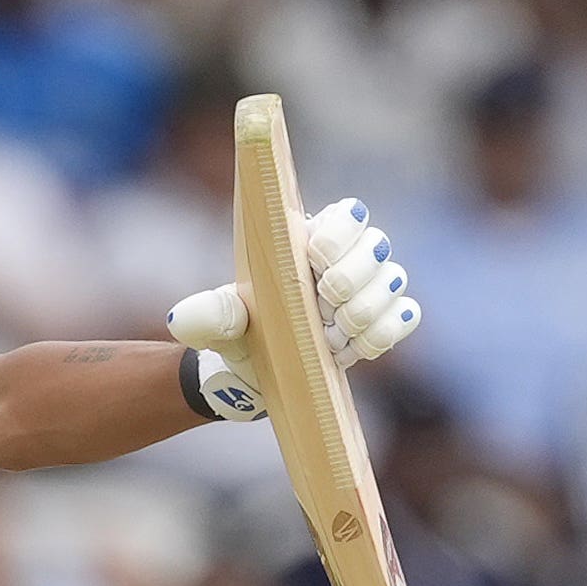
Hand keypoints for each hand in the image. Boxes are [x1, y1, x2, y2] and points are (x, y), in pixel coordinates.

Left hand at [169, 199, 422, 421]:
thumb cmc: (240, 331)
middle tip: (324, 310)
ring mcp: (372, 286)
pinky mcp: (383, 319)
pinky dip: (382, 334)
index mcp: (310, 236)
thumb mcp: (219, 321)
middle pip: (377, 245)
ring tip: (331, 339)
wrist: (258, 372)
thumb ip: (209, 314)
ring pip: (393, 280)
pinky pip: (405, 315)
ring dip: (365, 312)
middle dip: (352, 280)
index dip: (341, 233)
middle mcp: (348, 254)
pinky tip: (350, 350)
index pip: (349, 212)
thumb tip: (181, 320)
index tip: (316, 259)